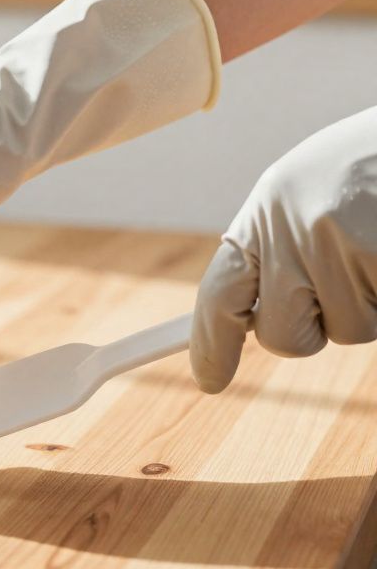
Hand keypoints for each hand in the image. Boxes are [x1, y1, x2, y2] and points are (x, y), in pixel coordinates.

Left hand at [191, 106, 376, 392]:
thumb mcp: (316, 188)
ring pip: (350, 330)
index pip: (219, 294)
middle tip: (350, 279)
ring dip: (375, 303)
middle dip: (315, 328)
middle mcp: (291, 232)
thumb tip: (260, 317)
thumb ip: (282, 246)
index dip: (211, 344)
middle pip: (282, 336)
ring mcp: (340, 249)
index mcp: (267, 211)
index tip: (209, 381)